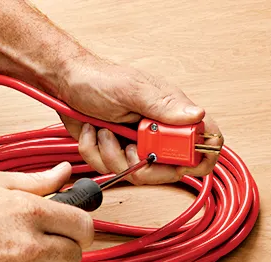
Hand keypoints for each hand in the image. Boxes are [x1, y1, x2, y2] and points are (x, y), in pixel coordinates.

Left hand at [57, 55, 222, 183]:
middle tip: (127, 145)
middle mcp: (157, 131)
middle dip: (140, 163)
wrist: (65, 83)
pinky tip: (92, 132)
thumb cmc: (98, 79)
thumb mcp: (132, 89)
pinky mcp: (115, 152)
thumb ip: (164, 106)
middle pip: (167, 170)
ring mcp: (136, 143)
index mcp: (171, 113)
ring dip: (111, 155)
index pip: (205, 140)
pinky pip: (109, 169)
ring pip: (135, 173)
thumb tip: (197, 115)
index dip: (198, 158)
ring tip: (103, 131)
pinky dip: (94, 152)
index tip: (175, 161)